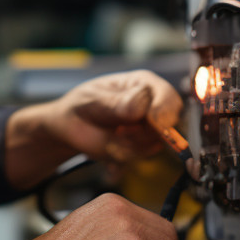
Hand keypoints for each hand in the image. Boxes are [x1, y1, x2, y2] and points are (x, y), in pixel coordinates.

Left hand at [4, 69, 181, 188]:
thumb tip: (141, 104)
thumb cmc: (82, 106)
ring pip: (156, 142)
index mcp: (144, 84)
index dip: (164, 110)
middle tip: (121, 133)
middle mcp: (152, 105)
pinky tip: (110, 146)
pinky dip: (124, 155)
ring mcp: (149, 128)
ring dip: (130, 145)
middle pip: (170, 122)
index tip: (153, 121)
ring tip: (110, 137)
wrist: (69, 129)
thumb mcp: (94, 100)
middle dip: (145, 132)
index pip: (168, 96)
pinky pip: (142, 156)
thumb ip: (117, 103)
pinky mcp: (143, 147)